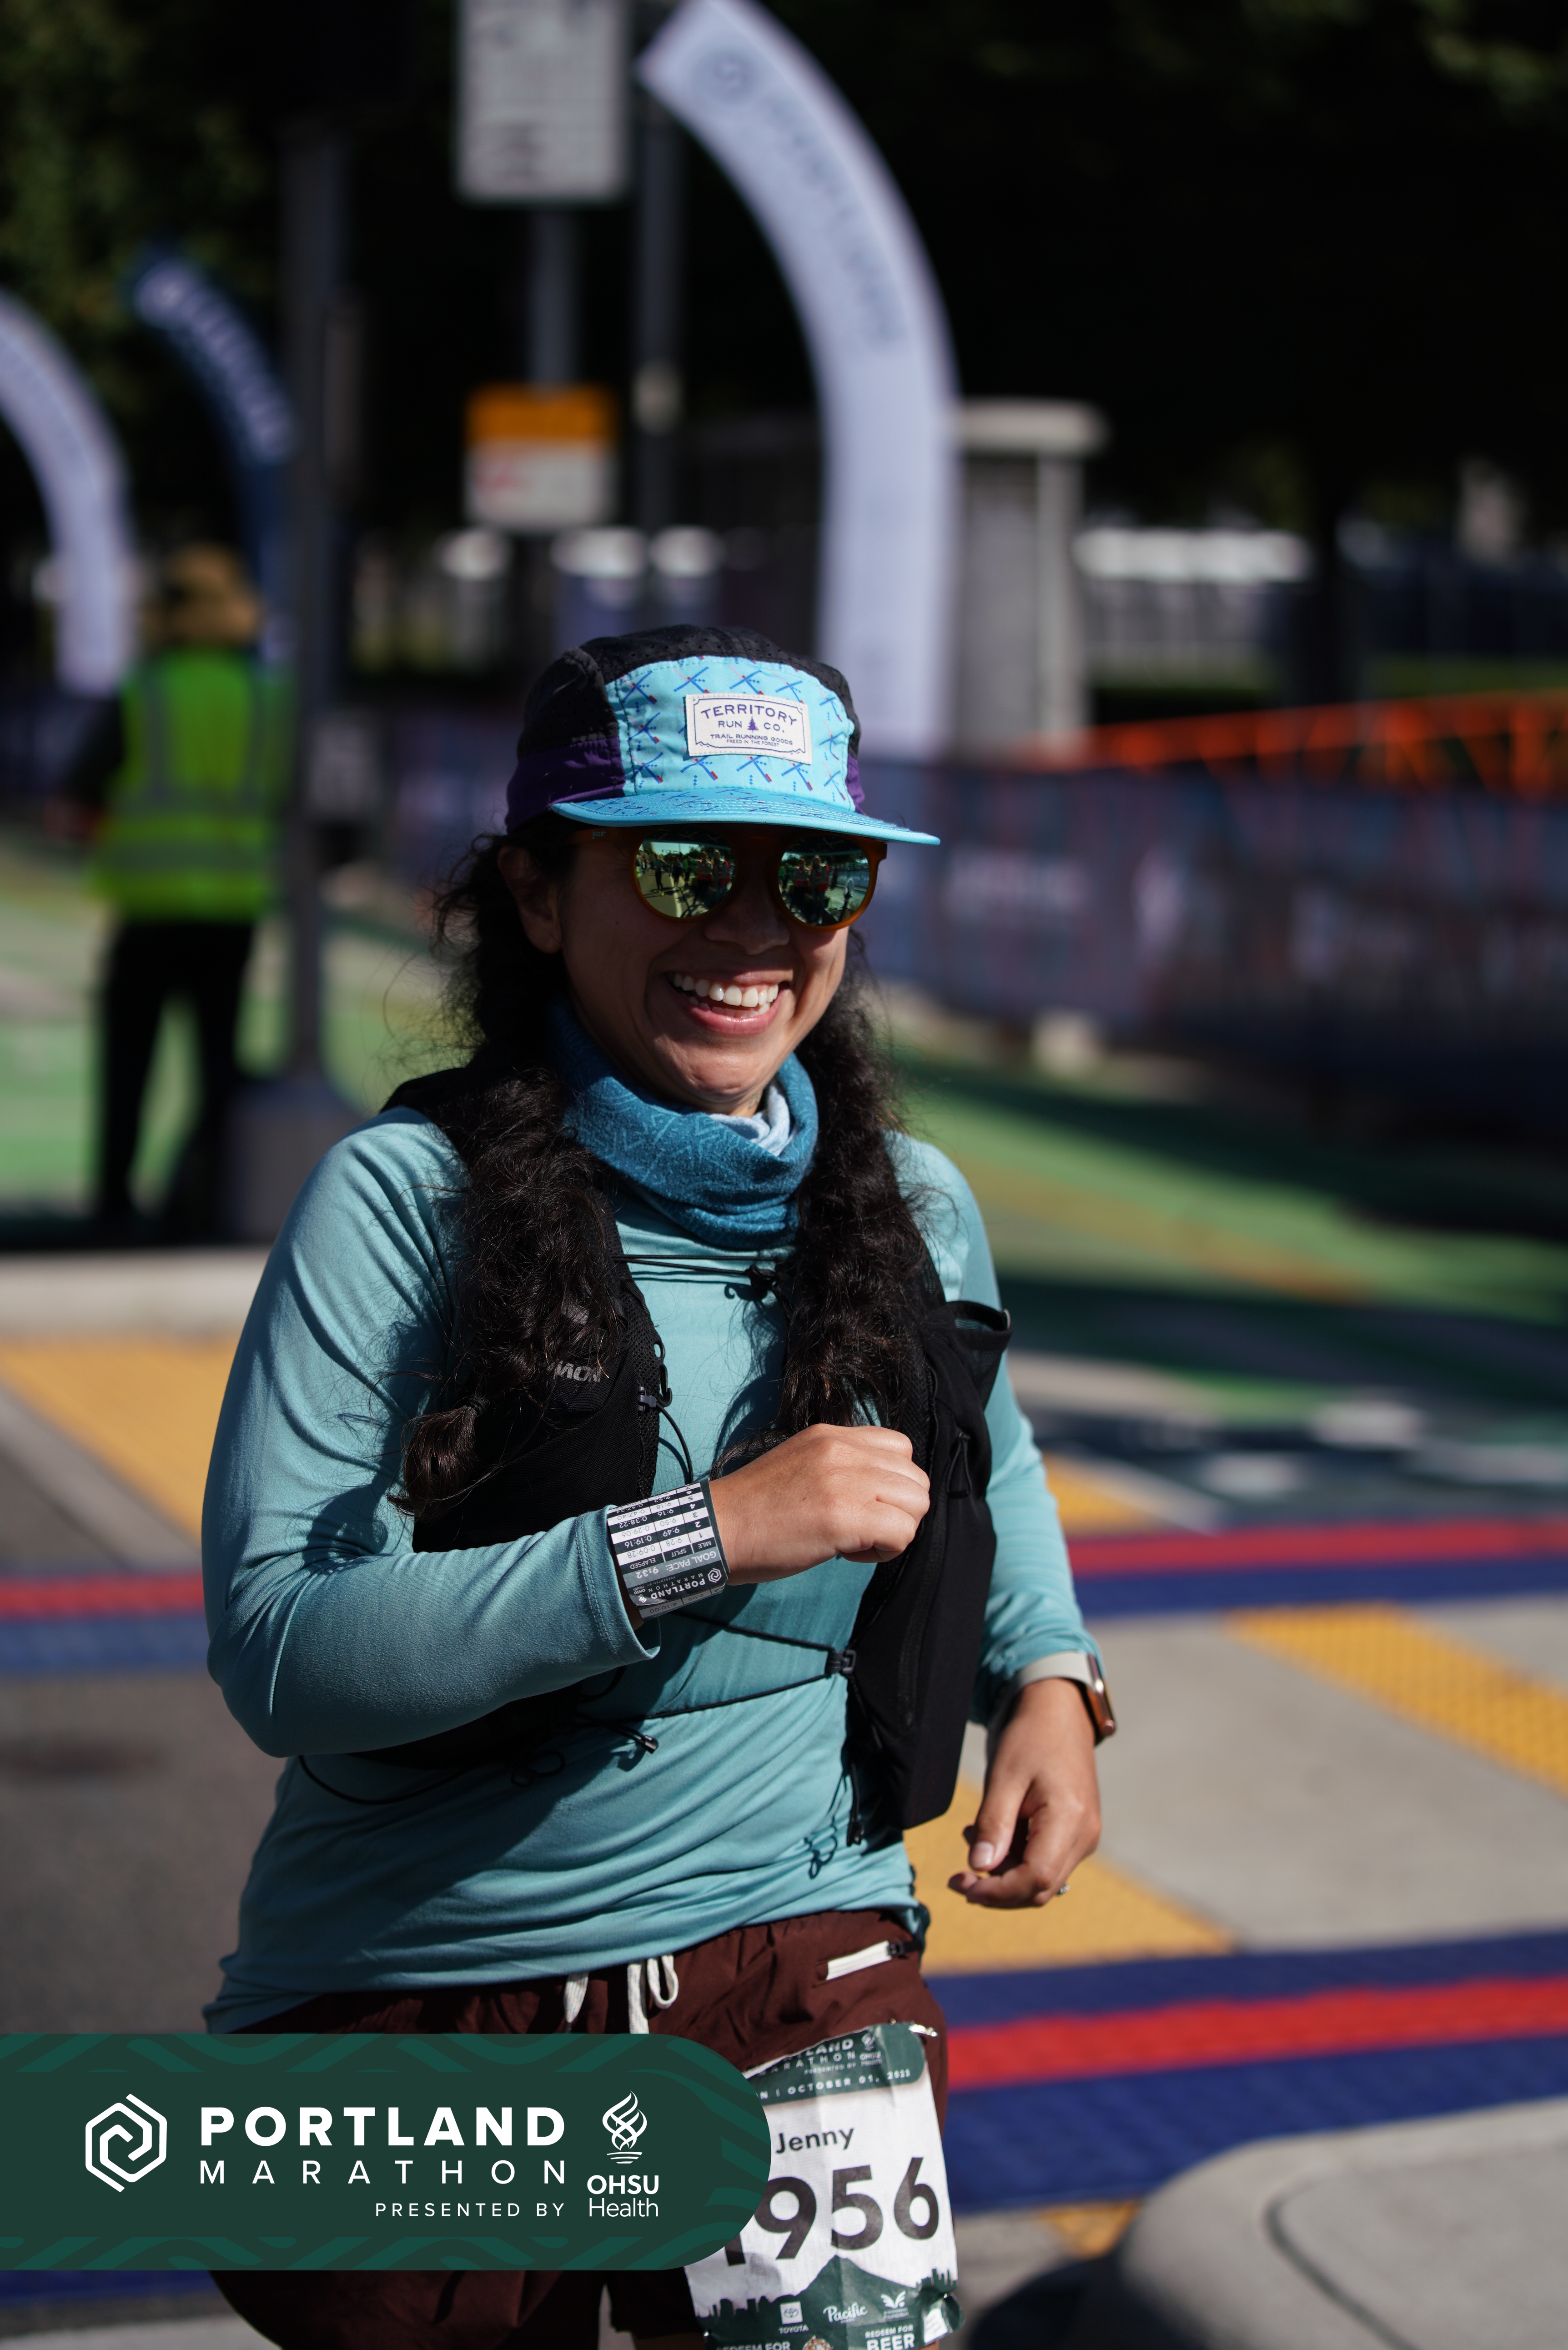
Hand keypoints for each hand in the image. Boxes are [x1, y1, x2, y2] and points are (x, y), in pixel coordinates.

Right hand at [708, 1424, 929, 1583]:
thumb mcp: (803, 1465)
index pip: (901, 1448)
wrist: (718, 1529)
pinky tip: (851, 1553)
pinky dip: (886, 1551)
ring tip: (858, 1541)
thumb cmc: (755, 1510)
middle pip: (916, 1479)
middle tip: (863, 1529)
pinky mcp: (843, 1516)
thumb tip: (881, 1490)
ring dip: (896, 1530)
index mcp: (832, 1436)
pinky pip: (902, 1533)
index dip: (892, 1484)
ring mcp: (844, 1480)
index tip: (863, 1505)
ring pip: (917, 1504)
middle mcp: (842, 1450)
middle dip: (900, 1511)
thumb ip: (842, 1466)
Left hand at [949, 1676, 1100, 1906]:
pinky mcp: (1076, 1833)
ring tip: (971, 1835)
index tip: (962, 1885)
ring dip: (1003, 1872)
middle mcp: (1084, 1836)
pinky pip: (1045, 1861)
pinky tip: (992, 1833)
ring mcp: (1084, 1836)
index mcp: (1070, 1820)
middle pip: (1040, 1888)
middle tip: (957, 1877)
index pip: (1036, 1879)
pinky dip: (1015, 1858)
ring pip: (1042, 1879)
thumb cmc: (1031, 1737)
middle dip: (996, 1889)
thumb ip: (993, 1824)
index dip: (998, 1892)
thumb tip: (979, 1867)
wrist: (1059, 1711)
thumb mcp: (1004, 1776)